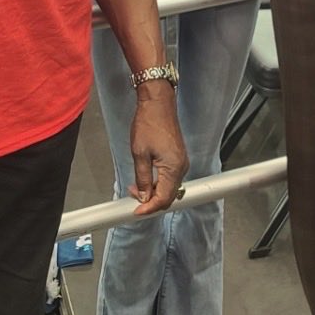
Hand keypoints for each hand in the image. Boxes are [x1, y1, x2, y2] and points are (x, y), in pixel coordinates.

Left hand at [129, 87, 188, 215]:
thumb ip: (142, 179)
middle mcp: (181, 166)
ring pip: (169, 187)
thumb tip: (142, 196)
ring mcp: (181, 161)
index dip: (148, 208)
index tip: (135, 212)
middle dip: (151, 202)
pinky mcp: (178, 157)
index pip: (163, 198)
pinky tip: (145, 179)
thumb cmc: (149, 123)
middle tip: (133, 201)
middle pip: (168, 196)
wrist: (157, 103)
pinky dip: (158, 183)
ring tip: (135, 188)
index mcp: (173, 167)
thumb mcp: (139, 153)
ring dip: (153, 192)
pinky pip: (170, 177)